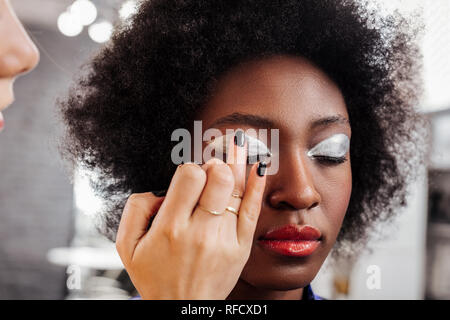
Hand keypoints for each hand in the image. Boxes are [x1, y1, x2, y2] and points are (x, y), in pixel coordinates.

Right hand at [115, 133, 266, 298]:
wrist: (182, 309)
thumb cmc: (155, 276)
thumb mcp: (127, 247)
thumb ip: (135, 209)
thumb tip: (161, 189)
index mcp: (170, 227)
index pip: (189, 176)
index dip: (190, 168)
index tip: (190, 174)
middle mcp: (199, 231)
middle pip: (218, 178)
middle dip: (216, 163)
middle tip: (213, 163)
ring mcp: (224, 239)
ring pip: (237, 189)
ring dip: (238, 161)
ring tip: (238, 142)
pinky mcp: (240, 247)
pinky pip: (253, 211)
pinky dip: (257, 185)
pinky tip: (259, 166)